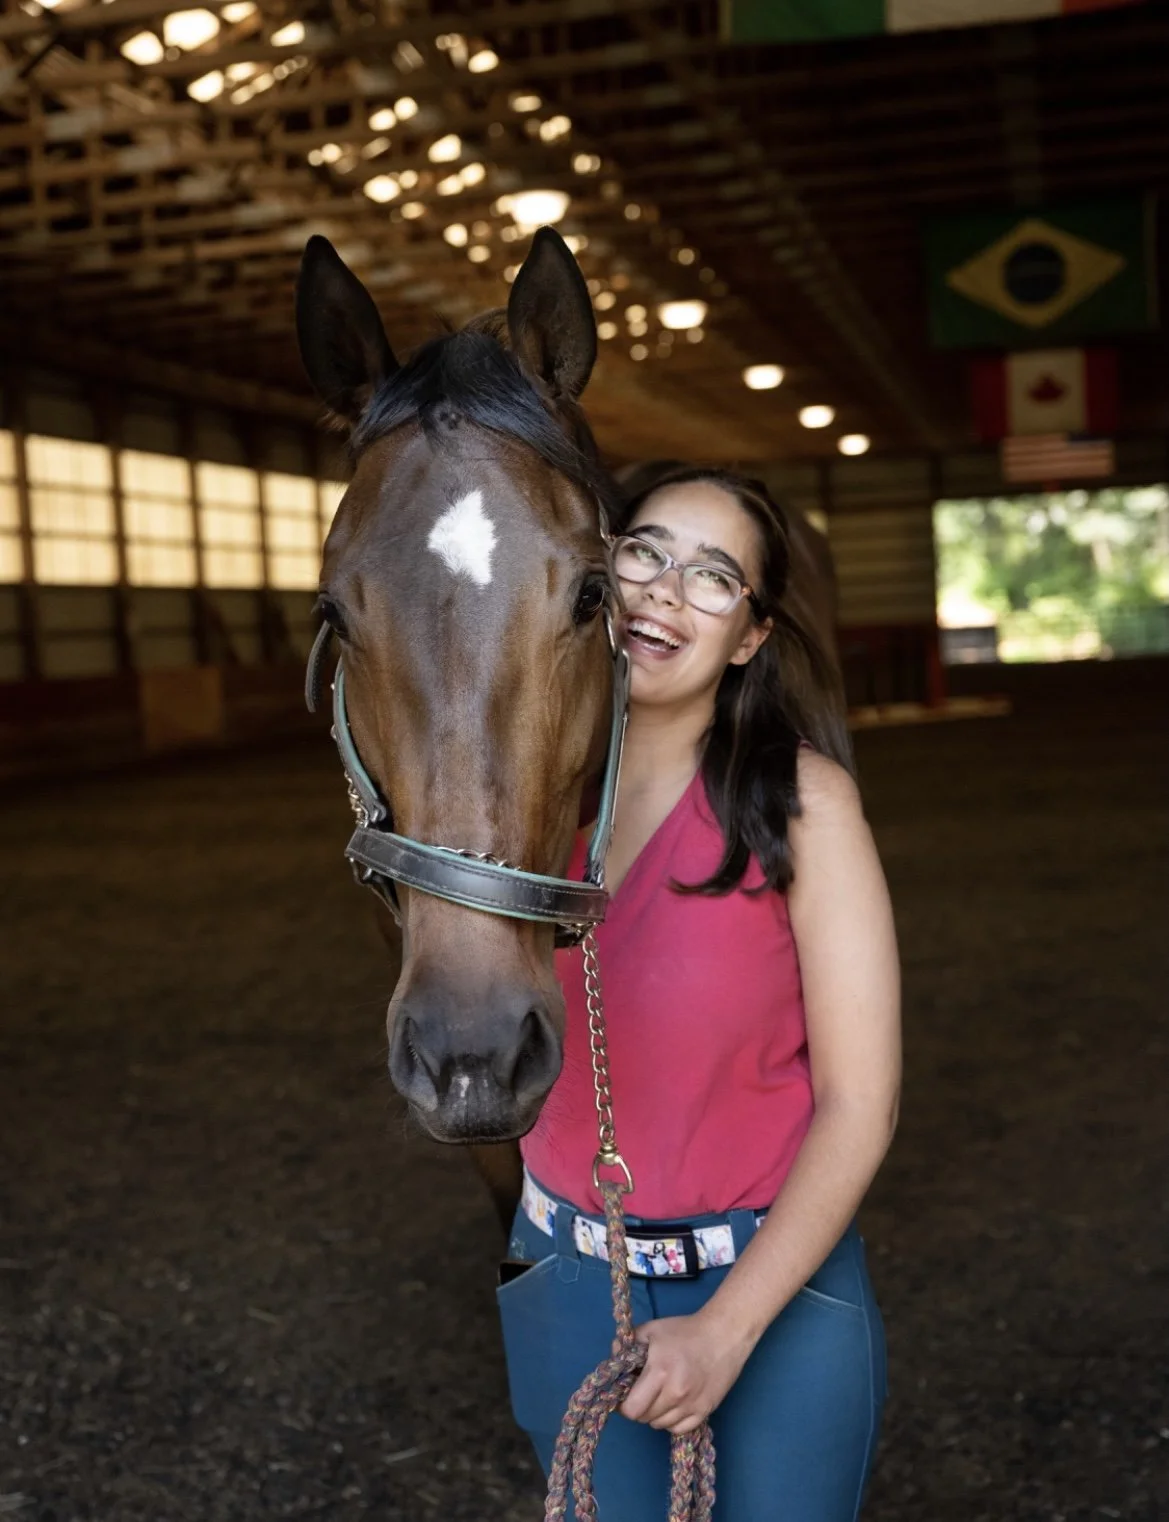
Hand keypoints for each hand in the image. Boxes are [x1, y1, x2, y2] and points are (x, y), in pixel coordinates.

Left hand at [618, 1311, 753, 1435]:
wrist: (723, 1335)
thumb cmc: (685, 1331)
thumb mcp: (652, 1330)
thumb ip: (628, 1345)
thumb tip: (614, 1358)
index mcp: (659, 1372)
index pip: (631, 1409)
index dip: (623, 1404)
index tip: (626, 1394)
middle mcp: (675, 1394)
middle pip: (644, 1418)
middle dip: (639, 1406)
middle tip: (644, 1391)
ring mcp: (692, 1405)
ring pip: (660, 1425)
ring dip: (655, 1414)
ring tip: (661, 1395)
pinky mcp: (705, 1411)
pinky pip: (679, 1429)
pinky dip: (672, 1421)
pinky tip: (674, 1405)